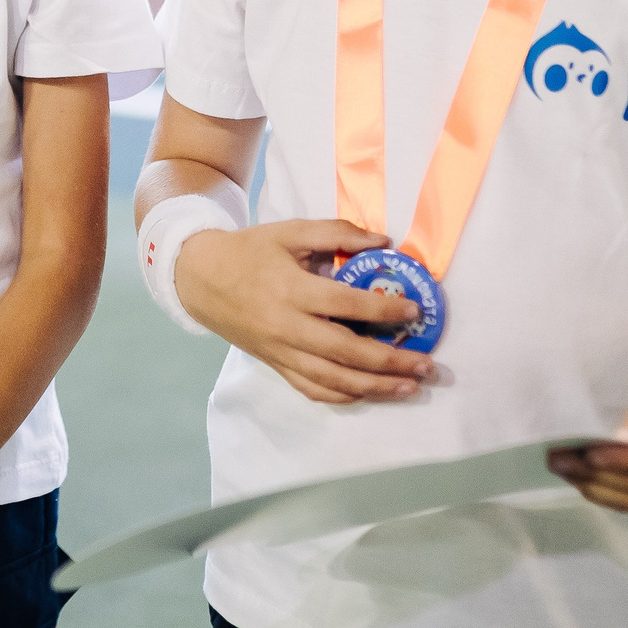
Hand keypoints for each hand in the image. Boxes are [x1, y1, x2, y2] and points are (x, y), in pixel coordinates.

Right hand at [176, 219, 433, 403]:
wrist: (200, 279)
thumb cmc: (250, 251)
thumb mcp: (290, 231)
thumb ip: (337, 233)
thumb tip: (383, 241)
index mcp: (291, 290)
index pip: (346, 306)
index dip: (384, 310)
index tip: (415, 311)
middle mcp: (287, 327)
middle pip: (346, 353)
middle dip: (391, 362)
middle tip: (427, 364)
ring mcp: (280, 352)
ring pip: (333, 380)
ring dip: (376, 387)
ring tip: (411, 387)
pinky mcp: (276, 365)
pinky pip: (313, 390)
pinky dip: (344, 396)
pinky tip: (371, 393)